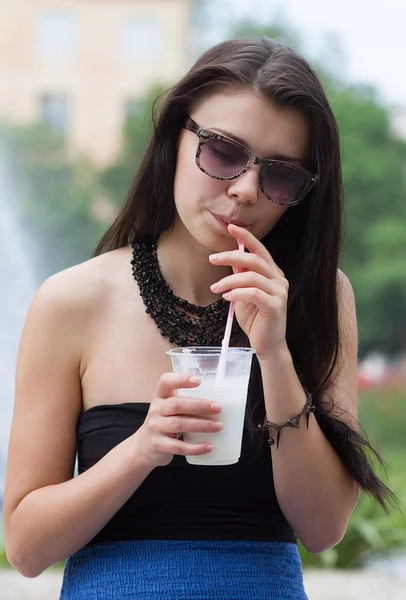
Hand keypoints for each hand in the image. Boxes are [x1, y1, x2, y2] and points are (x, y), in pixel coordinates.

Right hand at [136, 373, 222, 468]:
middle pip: (177, 404)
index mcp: (159, 396)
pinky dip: (196, 447)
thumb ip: (185, 402)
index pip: (165, 382)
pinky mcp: (158, 445)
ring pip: (179, 424)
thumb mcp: (168, 408)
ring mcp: (155, 427)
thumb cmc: (164, 422)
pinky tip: (209, 446)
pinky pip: (179, 446)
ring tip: (218, 426)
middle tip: (218, 407)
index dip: (181, 379)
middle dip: (199, 405)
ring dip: (201, 425)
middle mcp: (155, 409)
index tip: (198, 380)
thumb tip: (218, 401)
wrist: (143, 447)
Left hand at [209, 224, 288, 360]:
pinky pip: (254, 293)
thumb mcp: (243, 294)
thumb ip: (240, 277)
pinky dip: (237, 293)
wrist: (267, 345)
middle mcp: (279, 279)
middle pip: (254, 259)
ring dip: (229, 280)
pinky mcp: (276, 306)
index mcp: (273, 273)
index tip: (230, 228)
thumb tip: (230, 259)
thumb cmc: (255, 319)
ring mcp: (279, 292)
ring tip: (216, 288)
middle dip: (231, 256)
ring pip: (251, 277)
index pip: (260, 250)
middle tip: (212, 259)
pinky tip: (226, 297)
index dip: (246, 237)